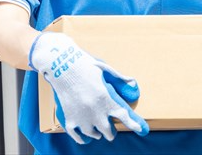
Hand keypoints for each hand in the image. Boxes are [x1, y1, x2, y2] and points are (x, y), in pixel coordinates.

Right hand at [29, 32, 148, 143]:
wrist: (60, 64)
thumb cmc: (84, 64)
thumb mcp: (105, 69)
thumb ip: (119, 79)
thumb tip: (133, 84)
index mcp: (106, 98)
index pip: (124, 116)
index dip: (133, 125)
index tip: (140, 130)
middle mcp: (96, 111)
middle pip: (108, 132)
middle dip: (111, 131)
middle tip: (111, 128)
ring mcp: (82, 117)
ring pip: (94, 135)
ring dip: (97, 133)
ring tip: (97, 129)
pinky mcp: (69, 119)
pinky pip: (78, 136)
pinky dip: (82, 138)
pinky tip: (85, 137)